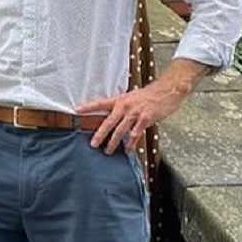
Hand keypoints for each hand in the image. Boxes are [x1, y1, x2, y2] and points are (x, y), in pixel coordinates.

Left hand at [78, 59, 203, 154]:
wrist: (166, 91)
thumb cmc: (149, 95)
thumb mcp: (131, 97)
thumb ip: (121, 107)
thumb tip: (113, 117)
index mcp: (119, 100)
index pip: (100, 103)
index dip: (87, 107)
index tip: (76, 110)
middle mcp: (124, 106)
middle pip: (108, 122)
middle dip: (99, 134)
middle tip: (93, 144)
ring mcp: (134, 113)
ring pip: (120, 130)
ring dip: (113, 142)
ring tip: (107, 151)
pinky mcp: (145, 119)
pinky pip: (135, 134)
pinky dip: (130, 143)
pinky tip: (127, 150)